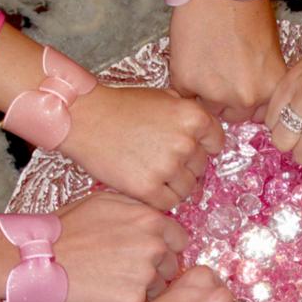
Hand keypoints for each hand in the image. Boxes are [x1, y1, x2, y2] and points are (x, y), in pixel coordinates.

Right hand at [54, 192, 187, 301]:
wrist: (38, 259)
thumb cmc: (67, 229)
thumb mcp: (106, 201)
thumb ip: (138, 209)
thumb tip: (156, 218)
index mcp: (151, 221)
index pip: (179, 239)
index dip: (164, 246)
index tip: (148, 253)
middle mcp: (154, 247)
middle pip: (171, 265)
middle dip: (156, 269)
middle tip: (126, 269)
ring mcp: (145, 275)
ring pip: (159, 288)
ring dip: (144, 288)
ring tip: (113, 281)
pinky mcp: (132, 301)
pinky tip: (107, 293)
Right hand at [62, 85, 223, 209]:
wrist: (85, 118)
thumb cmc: (122, 107)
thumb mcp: (163, 98)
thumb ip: (188, 116)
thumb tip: (206, 134)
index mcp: (194, 117)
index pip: (216, 143)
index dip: (201, 146)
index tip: (185, 148)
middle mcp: (185, 142)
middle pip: (201, 167)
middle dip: (185, 166)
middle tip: (160, 158)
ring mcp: (167, 167)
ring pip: (187, 188)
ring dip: (173, 184)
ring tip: (151, 170)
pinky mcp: (148, 187)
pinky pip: (168, 203)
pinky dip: (160, 198)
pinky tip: (145, 183)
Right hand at [169, 0, 285, 122]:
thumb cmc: (247, 8)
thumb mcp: (270, 51)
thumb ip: (263, 82)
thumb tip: (253, 102)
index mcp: (270, 90)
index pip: (258, 116)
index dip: (248, 102)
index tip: (241, 88)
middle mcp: (245, 98)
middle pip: (233, 115)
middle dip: (227, 99)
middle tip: (221, 71)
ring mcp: (214, 93)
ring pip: (207, 107)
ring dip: (205, 92)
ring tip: (206, 62)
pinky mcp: (186, 82)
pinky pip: (184, 93)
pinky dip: (185, 80)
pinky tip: (192, 56)